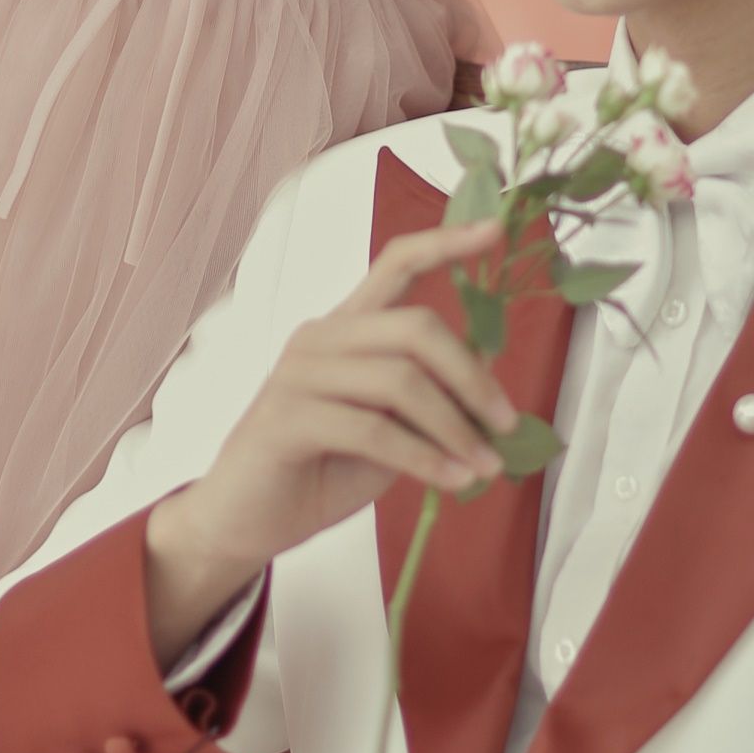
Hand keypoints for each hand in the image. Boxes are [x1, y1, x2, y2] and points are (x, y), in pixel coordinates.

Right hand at [143, 219, 519, 645]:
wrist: (247, 522)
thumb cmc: (319, 470)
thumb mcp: (390, 428)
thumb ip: (429, 394)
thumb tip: (490, 371)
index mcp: (345, 328)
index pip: (396, 264)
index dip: (446, 243)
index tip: (496, 229)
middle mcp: (320, 337)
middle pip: (415, 326)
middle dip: (472, 377)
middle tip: (506, 424)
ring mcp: (299, 374)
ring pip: (400, 381)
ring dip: (455, 428)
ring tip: (485, 466)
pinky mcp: (287, 417)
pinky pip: (374, 429)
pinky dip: (424, 458)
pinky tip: (451, 480)